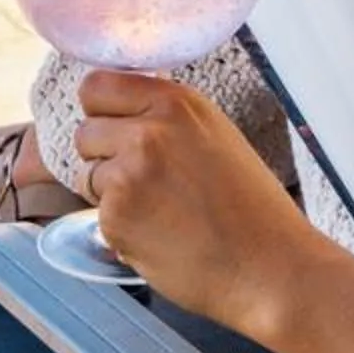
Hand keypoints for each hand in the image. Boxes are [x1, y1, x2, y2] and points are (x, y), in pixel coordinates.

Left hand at [72, 70, 340, 341]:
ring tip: (159, 211)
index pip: (97, 86)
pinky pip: (97, 216)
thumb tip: (127, 110)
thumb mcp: (216, 137)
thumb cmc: (252, 208)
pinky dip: (121, 229)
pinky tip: (160, 236)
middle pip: (85, 131)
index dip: (102, 111)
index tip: (114, 128)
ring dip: (110, 194)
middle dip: (104, 156)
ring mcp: (128, 175)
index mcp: (176, 104)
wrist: (268, 266)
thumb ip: (169, 119)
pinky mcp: (116, 218)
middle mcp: (147, 132)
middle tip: (146, 181)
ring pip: (87, 175)